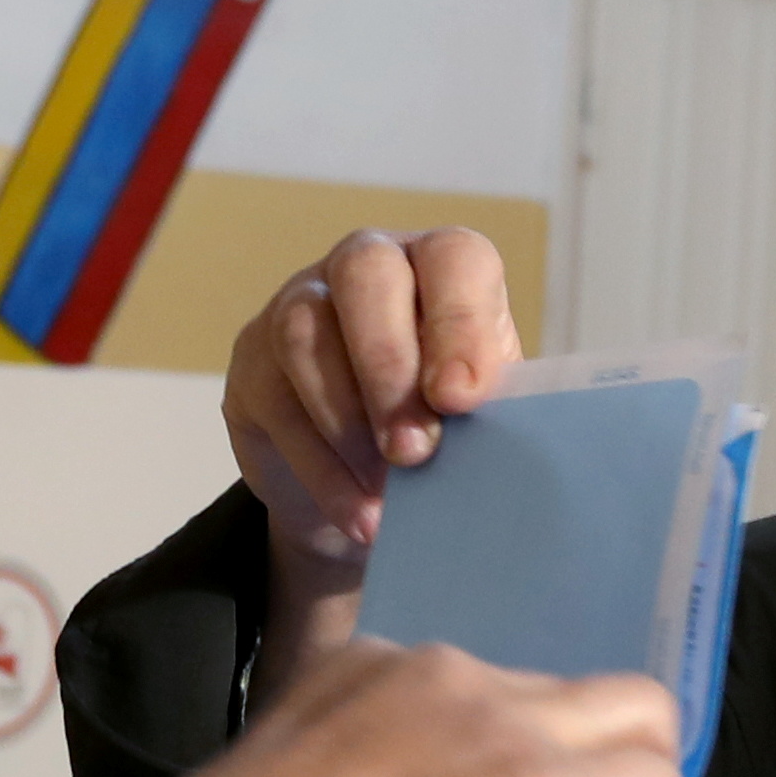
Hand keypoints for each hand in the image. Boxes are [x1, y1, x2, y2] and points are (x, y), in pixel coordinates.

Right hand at [229, 230, 521, 702]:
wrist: (367, 490)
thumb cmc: (443, 433)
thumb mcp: (480, 417)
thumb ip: (494, 412)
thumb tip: (522, 442)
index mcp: (441, 267)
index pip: (454, 260)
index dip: (459, 323)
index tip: (464, 399)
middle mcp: (366, 267)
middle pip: (365, 276)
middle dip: (390, 366)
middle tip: (416, 451)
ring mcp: (296, 306)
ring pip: (306, 337)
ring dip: (349, 423)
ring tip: (389, 500)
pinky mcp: (253, 366)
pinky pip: (277, 405)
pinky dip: (322, 471)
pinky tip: (360, 516)